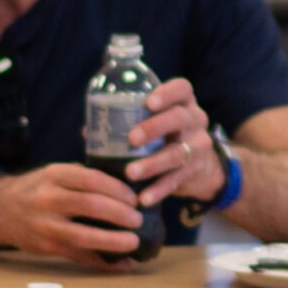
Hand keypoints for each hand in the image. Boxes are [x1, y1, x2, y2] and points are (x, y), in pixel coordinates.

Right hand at [0, 164, 146, 266]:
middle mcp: (48, 200)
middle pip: (91, 206)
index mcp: (54, 176)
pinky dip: (103, 263)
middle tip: (138, 219)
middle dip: (120, 214)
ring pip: (84, 237)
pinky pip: (79, 258)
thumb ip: (82, 176)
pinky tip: (123, 264)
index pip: (91, 180)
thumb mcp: (53, 172)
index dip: (117, 189)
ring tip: (133, 241)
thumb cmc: (36, 189)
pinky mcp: (47, 248)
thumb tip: (125, 184)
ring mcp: (46, 226)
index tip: (134, 197)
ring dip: (113, 241)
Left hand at [124, 77, 222, 209]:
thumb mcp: (155, 123)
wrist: (199, 166)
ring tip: (131, 172)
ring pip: (178, 152)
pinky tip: (144, 198)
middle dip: (155, 127)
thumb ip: (126, 123)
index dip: (167, 93)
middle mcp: (195, 120)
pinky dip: (159, 190)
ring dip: (153, 163)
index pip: (182, 89)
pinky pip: (177, 180)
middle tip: (132, 139)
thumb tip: (88, 129)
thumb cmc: (166, 137)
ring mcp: (199, 145)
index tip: (148, 102)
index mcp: (183, 102)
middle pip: (180, 118)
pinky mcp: (196, 170)